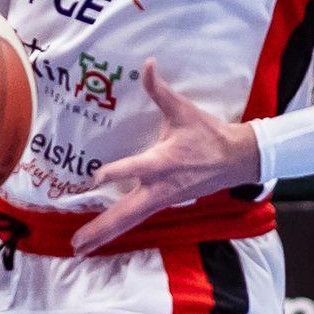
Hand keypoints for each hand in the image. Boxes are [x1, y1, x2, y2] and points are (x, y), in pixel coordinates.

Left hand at [73, 66, 258, 253]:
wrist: (236, 160)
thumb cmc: (208, 134)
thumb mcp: (184, 110)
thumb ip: (160, 90)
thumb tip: (147, 63)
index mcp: (163, 162)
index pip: (136, 168)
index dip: (115, 172)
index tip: (95, 177)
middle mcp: (159, 187)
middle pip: (126, 213)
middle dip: (101, 228)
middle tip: (77, 243)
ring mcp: (160, 199)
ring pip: (128, 221)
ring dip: (104, 235)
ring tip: (79, 250)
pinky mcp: (162, 203)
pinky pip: (135, 220)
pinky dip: (116, 230)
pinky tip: (99, 239)